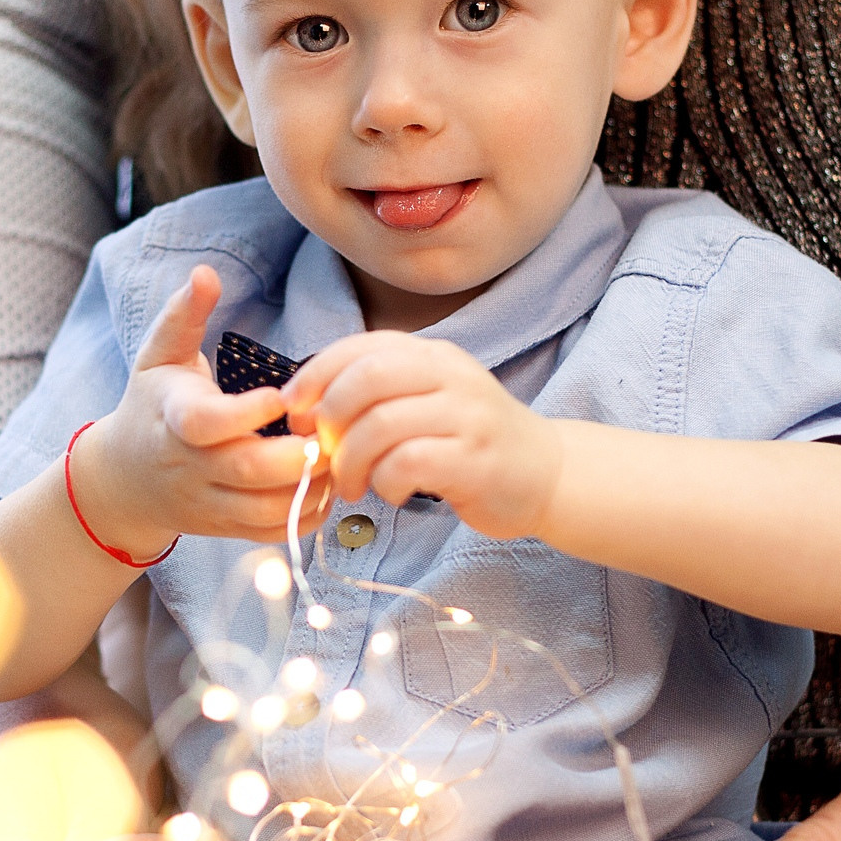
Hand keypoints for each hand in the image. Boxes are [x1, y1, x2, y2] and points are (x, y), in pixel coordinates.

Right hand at [76, 265, 324, 547]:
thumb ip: (184, 315)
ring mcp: (209, 503)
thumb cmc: (152, 405)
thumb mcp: (158, 357)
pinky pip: (272, 533)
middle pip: (247, 471)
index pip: (206, 424)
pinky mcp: (226, 528)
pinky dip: (306, 516)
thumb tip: (205, 273)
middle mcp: (191, 467)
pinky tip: (326, 485)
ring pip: (266, 510)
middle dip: (297, 455)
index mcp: (173, 420)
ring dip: (311, 487)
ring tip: (338, 455)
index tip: (281, 395)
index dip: (246, 413)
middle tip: (332, 430)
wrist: (123, 480)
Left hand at [282, 330, 560, 537]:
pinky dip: (385, 482)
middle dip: (330, 417)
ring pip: (382, 423)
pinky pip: (408, 463)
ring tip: (352, 484)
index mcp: (434, 356)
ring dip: (351, 461)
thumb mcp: (430, 399)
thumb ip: (379, 395)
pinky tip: (392, 493)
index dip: (316, 375)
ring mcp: (467, 416)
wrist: (546, 473)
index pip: (362, 347)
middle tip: (322, 452)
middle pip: (368, 377)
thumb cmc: (471, 441)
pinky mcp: (475, 460)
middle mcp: (452, 376)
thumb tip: (308, 410)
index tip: (295, 410)